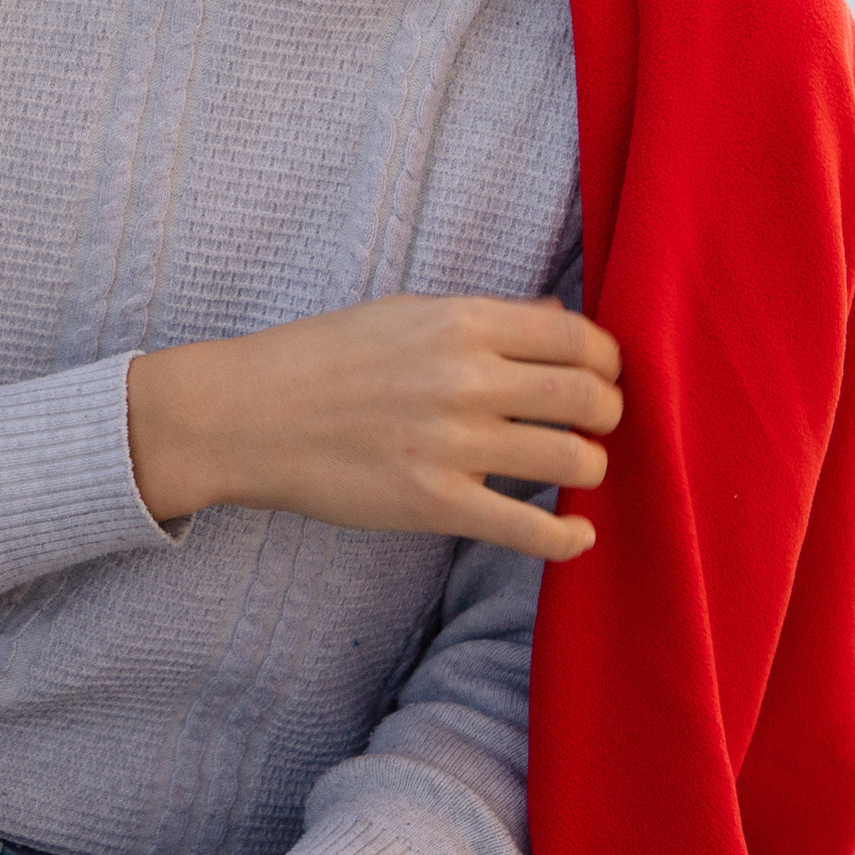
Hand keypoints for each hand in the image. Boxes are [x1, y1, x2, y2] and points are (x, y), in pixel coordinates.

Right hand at [126, 295, 618, 563]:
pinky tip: (576, 537)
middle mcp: (465, 378)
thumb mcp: (404, 314)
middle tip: (596, 425)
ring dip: (589, 469)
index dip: (609, 361)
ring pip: (575, 461)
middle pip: (589, 398)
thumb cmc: (322, 358)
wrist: (245, 415)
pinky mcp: (435, 505)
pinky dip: (568, 540)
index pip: (578, 337)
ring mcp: (452, 445)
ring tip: (574, 469)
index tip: (605, 377)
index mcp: (460, 322)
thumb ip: (486, 318)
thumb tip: (562, 320)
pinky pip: (531, 531)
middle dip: (609, 414)